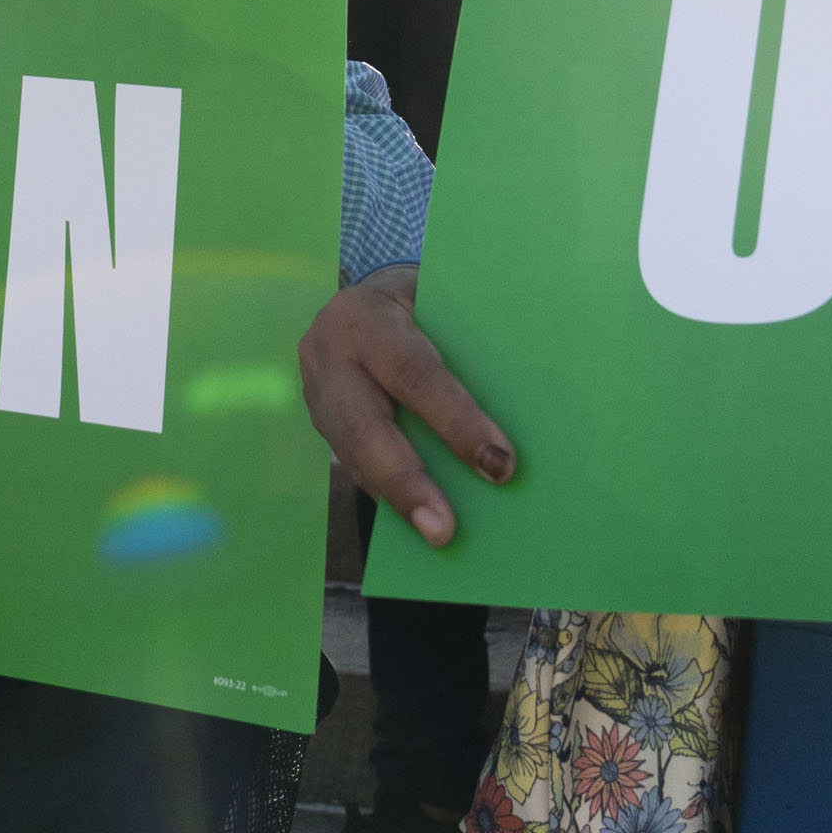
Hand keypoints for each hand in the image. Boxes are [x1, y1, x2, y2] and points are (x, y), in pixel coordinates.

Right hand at [300, 266, 512, 548]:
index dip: (456, 421)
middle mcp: (330, 350)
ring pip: (352, 452)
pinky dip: (386, 493)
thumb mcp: (442, 306)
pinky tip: (417, 520)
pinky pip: (351, 462)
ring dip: (396, 500)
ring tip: (437, 537)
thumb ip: (466, 350)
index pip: (414, 372)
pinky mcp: (317, 418)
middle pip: (367, 424)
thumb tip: (516, 418)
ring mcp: (315, 388)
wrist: (366, 295)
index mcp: (368, 314)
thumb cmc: (425, 301)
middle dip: (409, 481)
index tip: (500, 464)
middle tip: (445, 530)